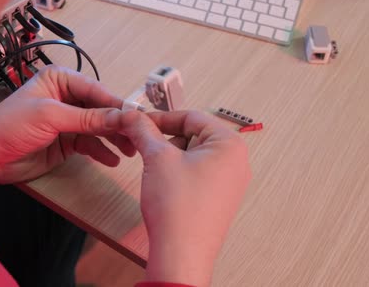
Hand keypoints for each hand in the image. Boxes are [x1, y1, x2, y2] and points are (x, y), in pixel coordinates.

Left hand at [0, 65, 135, 183]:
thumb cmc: (11, 126)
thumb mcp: (50, 117)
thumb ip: (86, 118)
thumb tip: (121, 117)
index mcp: (60, 80)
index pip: (96, 90)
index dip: (116, 104)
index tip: (138, 118)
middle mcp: (66, 97)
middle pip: (100, 109)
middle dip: (118, 123)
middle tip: (138, 137)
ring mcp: (67, 121)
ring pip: (98, 128)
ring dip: (113, 139)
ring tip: (130, 151)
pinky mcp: (66, 141)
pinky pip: (90, 144)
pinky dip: (101, 151)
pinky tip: (113, 160)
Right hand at [119, 110, 251, 286]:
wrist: (181, 252)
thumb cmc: (178, 206)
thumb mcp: (157, 158)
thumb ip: (144, 130)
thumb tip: (132, 116)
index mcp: (230, 145)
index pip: (192, 117)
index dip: (162, 117)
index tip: (139, 121)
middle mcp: (236, 162)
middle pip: (195, 134)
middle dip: (166, 137)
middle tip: (142, 143)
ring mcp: (229, 182)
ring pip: (194, 154)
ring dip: (170, 154)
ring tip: (153, 167)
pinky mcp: (219, 198)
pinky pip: (198, 173)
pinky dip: (178, 170)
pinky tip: (162, 182)